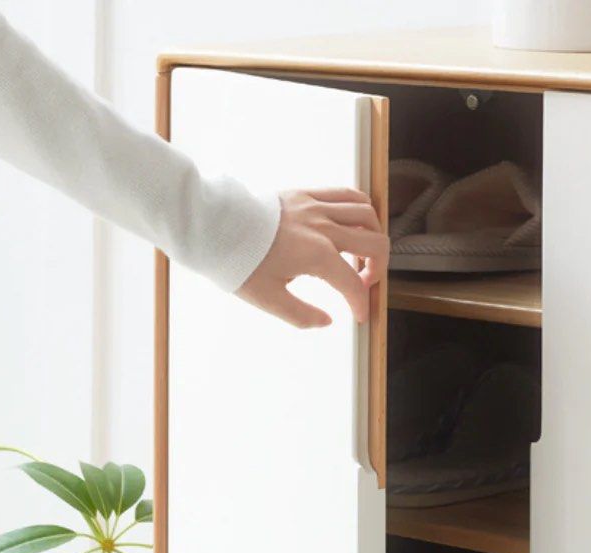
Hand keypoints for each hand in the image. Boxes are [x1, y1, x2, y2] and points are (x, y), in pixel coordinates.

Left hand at [236, 188, 388, 328]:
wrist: (212, 225)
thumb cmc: (237, 261)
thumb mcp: (269, 299)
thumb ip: (302, 315)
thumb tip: (327, 321)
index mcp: (317, 255)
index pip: (354, 284)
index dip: (362, 304)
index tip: (360, 316)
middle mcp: (324, 227)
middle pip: (375, 244)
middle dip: (378, 270)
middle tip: (365, 284)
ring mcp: (316, 206)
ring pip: (367, 213)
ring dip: (373, 236)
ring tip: (362, 254)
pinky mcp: (305, 193)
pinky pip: (345, 194)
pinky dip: (359, 208)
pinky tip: (353, 224)